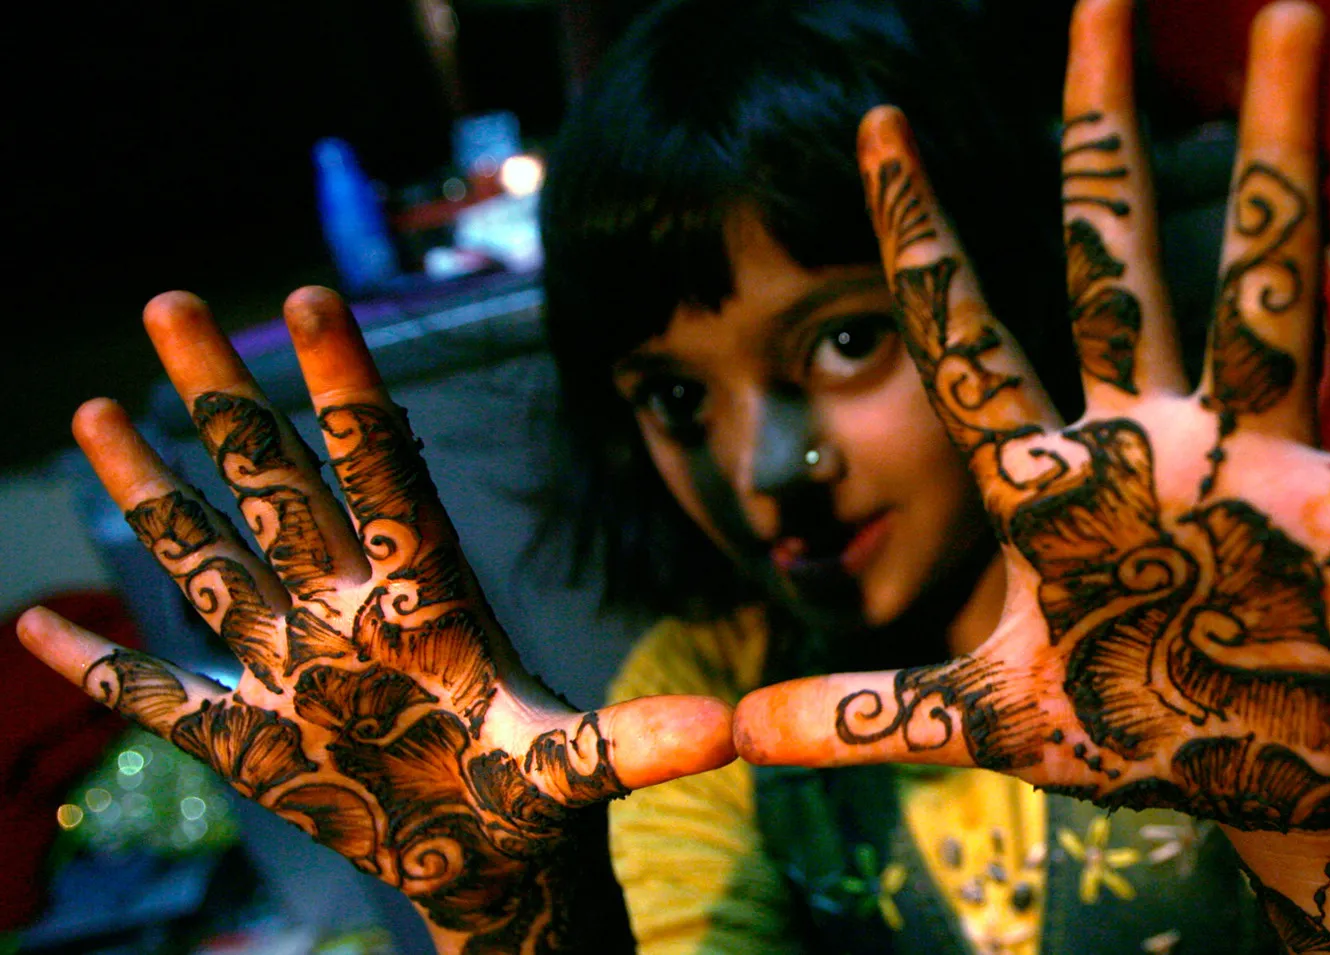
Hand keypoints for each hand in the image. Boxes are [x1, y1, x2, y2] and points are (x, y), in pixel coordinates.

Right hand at [17, 288, 734, 952]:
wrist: (490, 861)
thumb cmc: (535, 800)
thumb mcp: (579, 768)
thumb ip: (632, 743)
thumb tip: (725, 729)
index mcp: (424, 595)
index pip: (380, 466)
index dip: (345, 385)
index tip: (308, 295)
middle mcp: (348, 609)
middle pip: (276, 483)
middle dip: (224, 398)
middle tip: (170, 300)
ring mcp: (293, 668)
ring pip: (208, 560)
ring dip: (152, 491)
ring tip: (99, 408)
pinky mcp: (254, 740)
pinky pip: (163, 695)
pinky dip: (102, 670)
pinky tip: (35, 628)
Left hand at [733, 0, 1329, 834]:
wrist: (1249, 781)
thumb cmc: (1125, 727)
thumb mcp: (986, 717)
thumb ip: (863, 713)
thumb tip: (728, 734)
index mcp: (1056, 478)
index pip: (970, 332)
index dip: (923, 234)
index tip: (875, 121)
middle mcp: (1153, 436)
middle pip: (1119, 254)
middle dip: (1104, 129)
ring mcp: (1258, 461)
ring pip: (1266, 281)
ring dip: (1284, 156)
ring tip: (1303, 16)